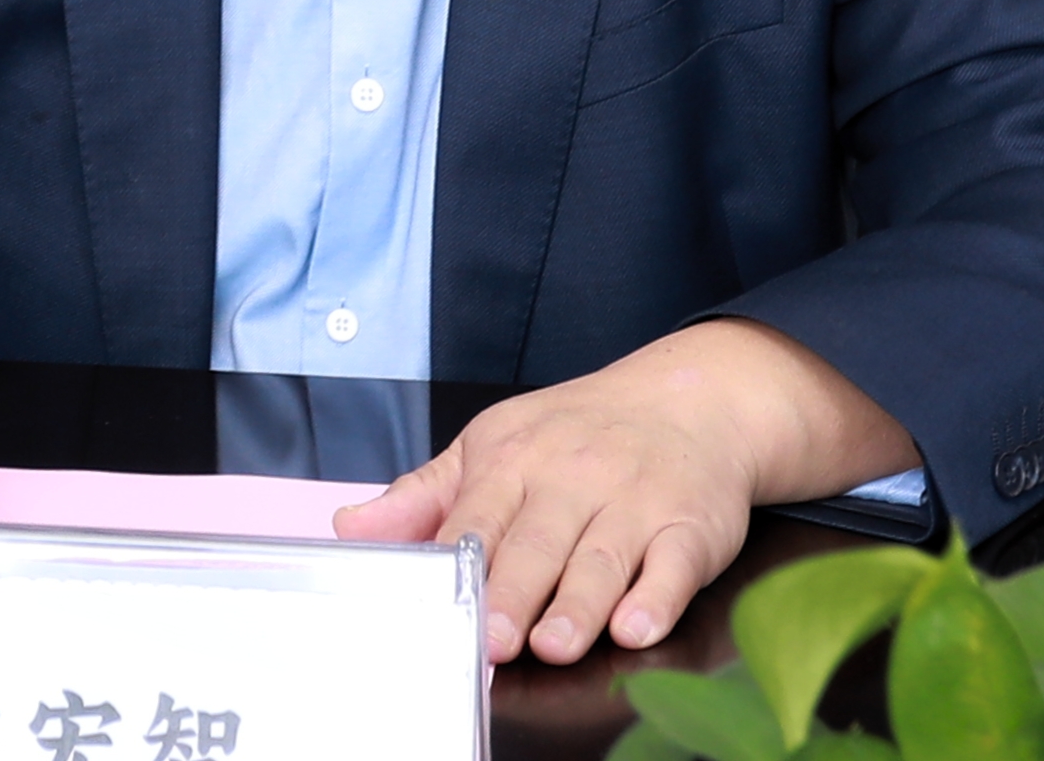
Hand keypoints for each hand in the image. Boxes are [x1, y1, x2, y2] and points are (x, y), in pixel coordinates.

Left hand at [332, 319, 916, 665]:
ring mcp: (635, 502)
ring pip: (602, 557)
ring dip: (579, 603)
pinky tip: (636, 623)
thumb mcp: (494, 444)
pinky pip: (674, 565)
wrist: (691, 400)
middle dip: (515, 590)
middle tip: (493, 638)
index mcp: (515, 458)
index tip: (439, 602)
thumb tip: (351, 528)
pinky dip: (657, 596)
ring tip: (555, 643)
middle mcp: (575, 478)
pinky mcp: (690, 527)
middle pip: (539, 540)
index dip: (459, 559)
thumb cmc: (579, 433)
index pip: (478, 513)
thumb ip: (426, 495)